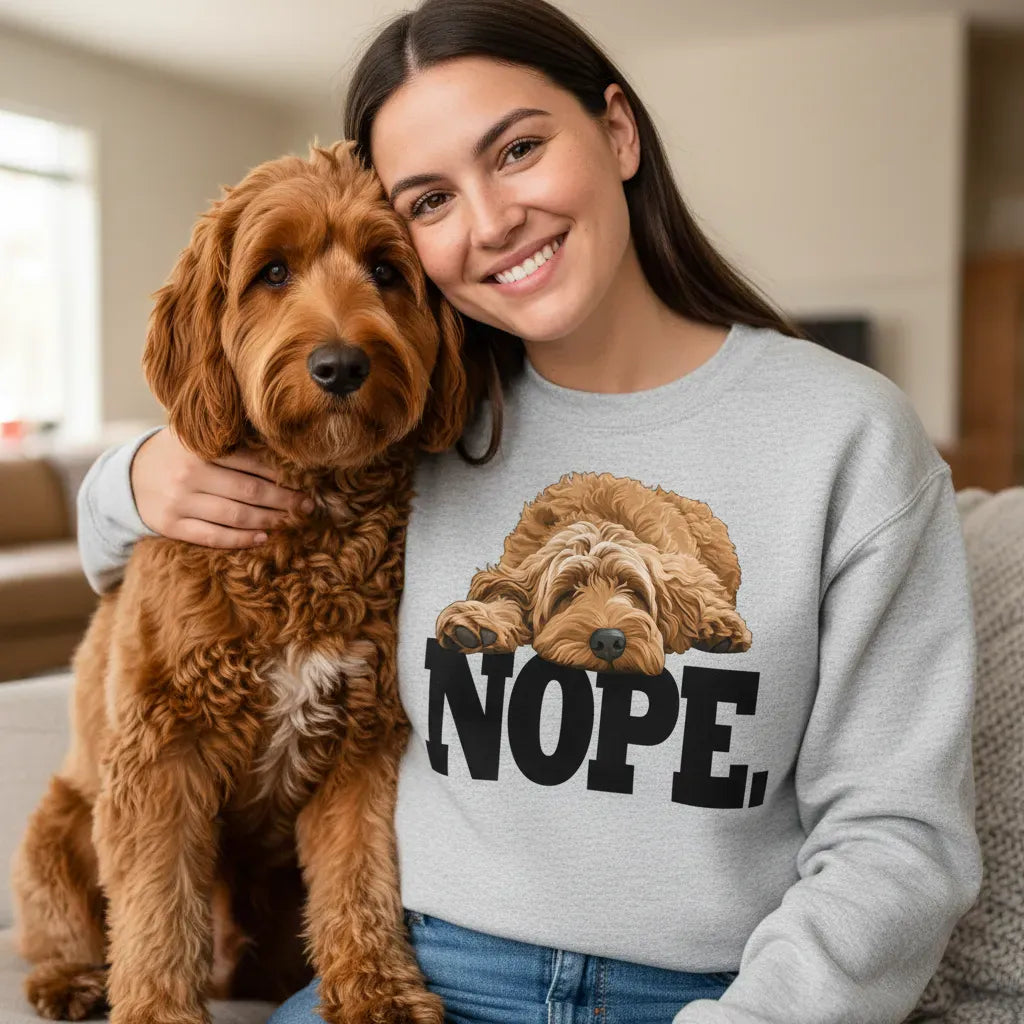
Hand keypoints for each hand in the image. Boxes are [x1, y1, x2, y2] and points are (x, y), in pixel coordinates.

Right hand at [130, 427, 311, 547]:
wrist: (127, 476)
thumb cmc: (175, 454)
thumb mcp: (194, 437)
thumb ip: (228, 441)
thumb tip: (281, 450)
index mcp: (198, 446)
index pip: (250, 462)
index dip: (281, 474)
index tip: (304, 481)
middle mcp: (188, 474)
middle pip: (248, 491)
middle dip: (284, 500)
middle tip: (307, 505)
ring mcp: (178, 502)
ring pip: (234, 516)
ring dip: (269, 520)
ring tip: (291, 521)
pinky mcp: (171, 525)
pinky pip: (212, 536)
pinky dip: (240, 539)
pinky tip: (263, 537)